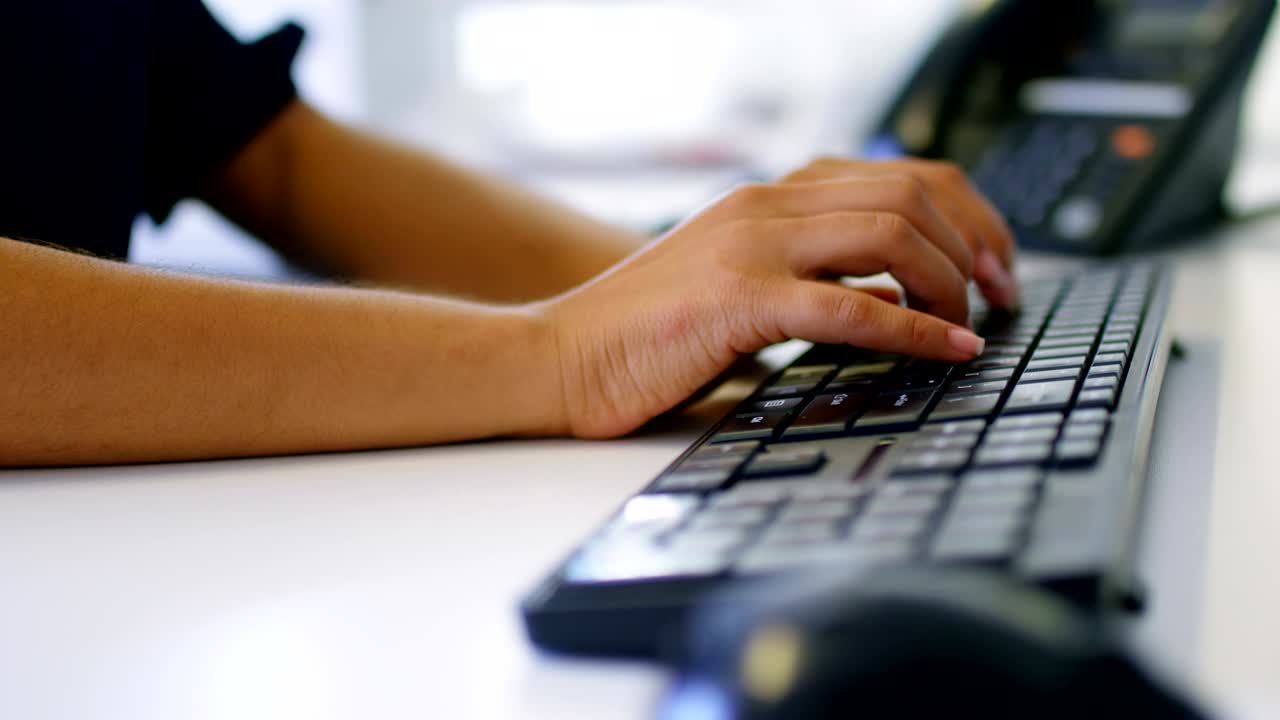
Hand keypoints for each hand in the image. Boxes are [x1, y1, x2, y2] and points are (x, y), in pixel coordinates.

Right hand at [537, 158, 1008, 438]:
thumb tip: (894, 295)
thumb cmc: (647, 334)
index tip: (993, 268)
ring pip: (891, 233)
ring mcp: (751, 245)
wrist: (560, 356)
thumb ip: (814, 277)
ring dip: (949, 282)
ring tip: (967, 325)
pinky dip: (915, 330)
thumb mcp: (745, 288)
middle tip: (1000, 298)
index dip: (967, 215)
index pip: (901, 175)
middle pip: (912, 192)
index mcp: (772, 197)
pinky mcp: (736, 299)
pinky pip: (850, 306)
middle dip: (975, 244)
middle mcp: (768, 205)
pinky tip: (948, 351)